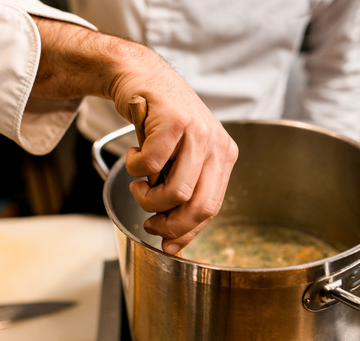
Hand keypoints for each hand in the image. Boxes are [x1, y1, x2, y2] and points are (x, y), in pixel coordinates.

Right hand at [31, 18, 237, 253]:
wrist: (141, 77)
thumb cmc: (158, 122)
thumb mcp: (180, 157)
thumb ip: (183, 192)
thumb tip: (173, 243)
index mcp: (224, 156)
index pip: (212, 208)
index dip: (186, 231)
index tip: (166, 243)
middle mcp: (217, 144)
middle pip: (199, 206)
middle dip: (169, 225)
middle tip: (149, 223)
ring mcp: (197, 131)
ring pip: (176, 191)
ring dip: (148, 198)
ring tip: (139, 185)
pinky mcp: (172, 121)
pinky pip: (151, 166)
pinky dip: (135, 169)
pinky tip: (134, 156)